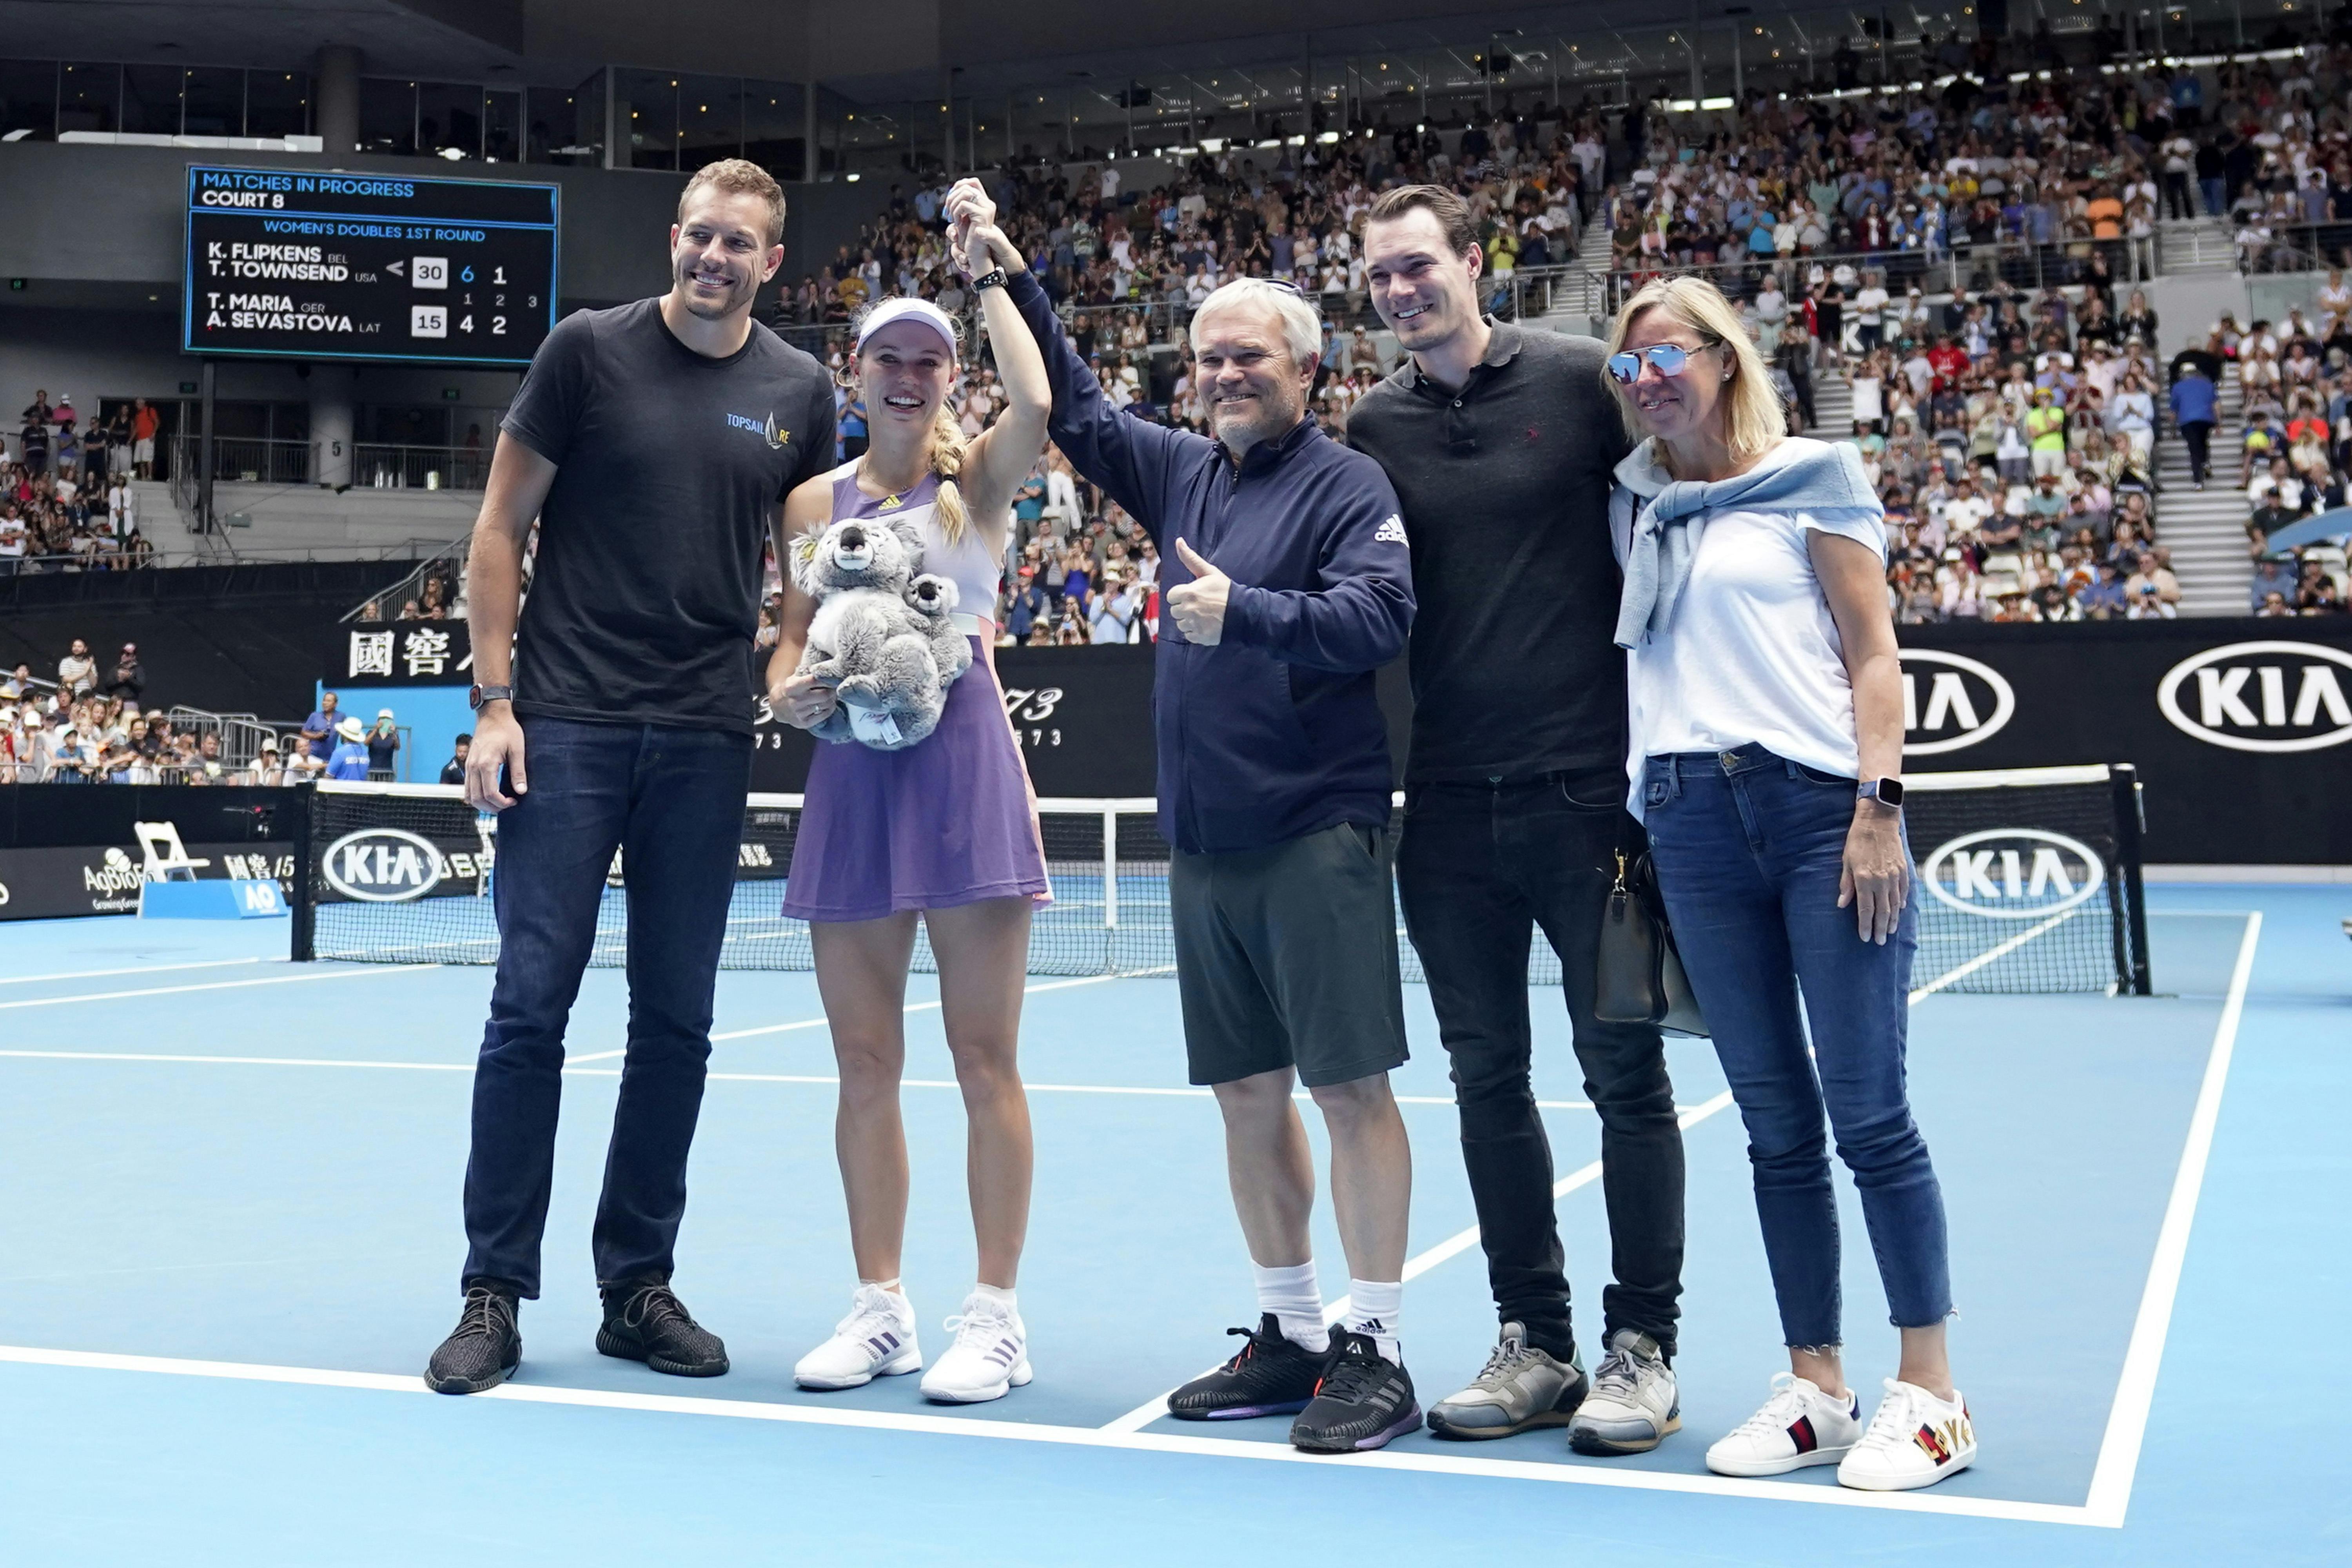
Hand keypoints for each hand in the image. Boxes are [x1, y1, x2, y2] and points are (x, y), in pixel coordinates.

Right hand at [465, 706, 525, 812]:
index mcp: (486, 764)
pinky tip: (489, 796)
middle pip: (477, 798)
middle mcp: (473, 767)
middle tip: (507, 805)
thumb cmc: (506, 730)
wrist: (492, 716)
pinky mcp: (468, 765)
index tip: (514, 802)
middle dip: (492, 807)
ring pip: (469, 796)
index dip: (502, 803)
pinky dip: (476, 796)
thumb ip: (518, 772)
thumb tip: (521, 791)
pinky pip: (467, 788)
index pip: (490, 793)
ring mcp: (468, 766)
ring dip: (483, 805)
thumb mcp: (518, 749)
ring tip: (499, 803)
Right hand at [770, 670, 837, 729]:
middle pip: (824, 695)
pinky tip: (827, 705)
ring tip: (830, 696)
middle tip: (833, 689)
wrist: (778, 706)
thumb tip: (827, 671)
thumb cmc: (790, 689)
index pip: (815, 680)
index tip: (831, 679)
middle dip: (832, 691)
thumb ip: (809, 673)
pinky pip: (824, 715)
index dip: (826, 679)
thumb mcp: (795, 678)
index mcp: (792, 686)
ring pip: (826, 705)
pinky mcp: (804, 723)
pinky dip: (829, 709)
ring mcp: (800, 713)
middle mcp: (796, 700)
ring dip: (831, 700)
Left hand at [944, 177, 996, 235]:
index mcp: (984, 203)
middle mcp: (988, 204)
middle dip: (951, 197)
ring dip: (953, 204)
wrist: (976, 254)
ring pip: (965, 192)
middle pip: (966, 186)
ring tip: (951, 218)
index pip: (973, 182)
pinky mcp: (983, 215)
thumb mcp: (962, 218)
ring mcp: (987, 209)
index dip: (959, 185)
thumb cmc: (968, 239)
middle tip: (947, 212)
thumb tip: (951, 195)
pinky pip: (963, 204)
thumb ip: (959, 206)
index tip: (950, 199)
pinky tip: (957, 224)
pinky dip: (956, 213)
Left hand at [1166, 538, 1230, 645]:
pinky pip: (1188, 635)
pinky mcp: (1199, 637)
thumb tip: (1178, 540)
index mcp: (1188, 593)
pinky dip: (1195, 632)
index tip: (1193, 595)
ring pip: (1180, 624)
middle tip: (1200, 605)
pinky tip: (1205, 625)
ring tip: (1203, 615)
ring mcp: (1193, 624)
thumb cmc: (1225, 590)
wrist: (1243, 611)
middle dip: (1184, 608)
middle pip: (1174, 611)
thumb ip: (1190, 558)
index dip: (1181, 595)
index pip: (1171, 596)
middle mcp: (1187, 609)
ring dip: (1188, 620)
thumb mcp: (1208, 571)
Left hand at [1837, 803, 1910, 944]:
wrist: (1878, 821)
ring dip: (1892, 919)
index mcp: (1865, 879)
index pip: (1866, 909)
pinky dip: (1901, 902)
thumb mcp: (1846, 861)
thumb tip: (1842, 905)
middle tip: (1879, 942)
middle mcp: (1882, 880)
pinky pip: (1903, 891)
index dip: (1865, 925)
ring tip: (1889, 931)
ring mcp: (1894, 876)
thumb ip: (1846, 884)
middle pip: (1883, 911)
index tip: (1864, 938)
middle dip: (1880, 928)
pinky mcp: (1903, 870)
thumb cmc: (1857, 840)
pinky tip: (1899, 910)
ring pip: (1895, 904)